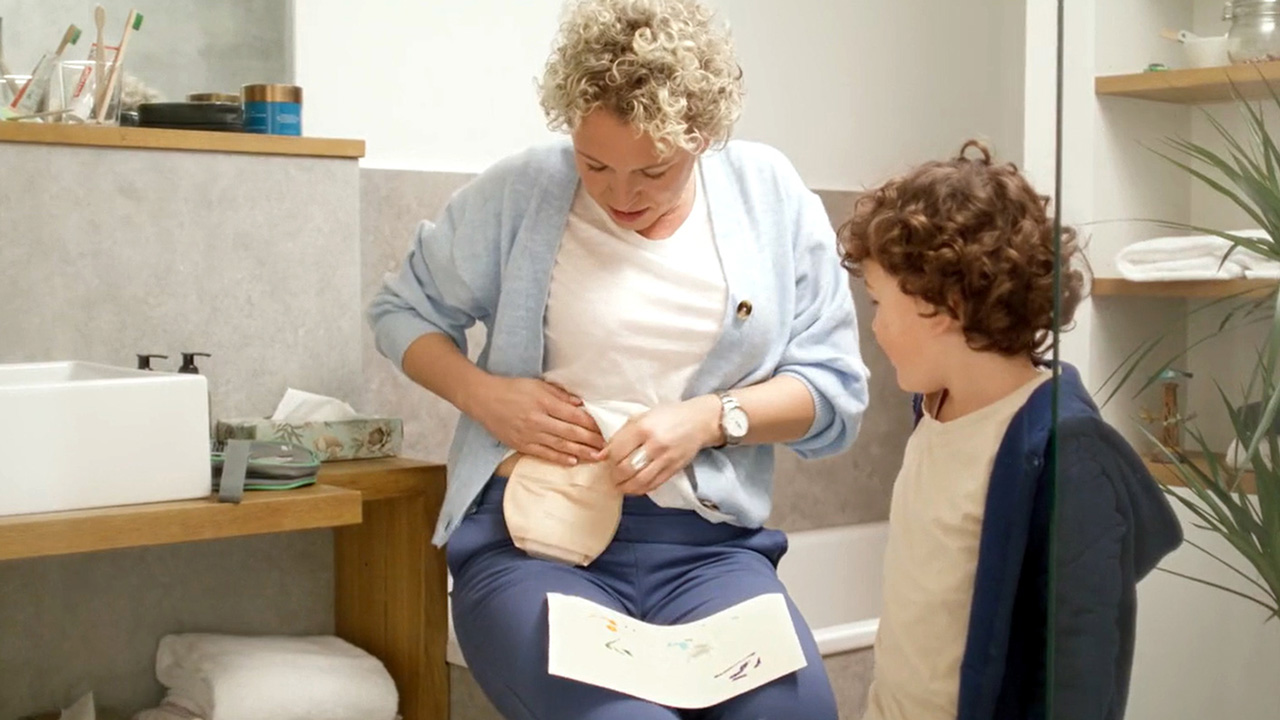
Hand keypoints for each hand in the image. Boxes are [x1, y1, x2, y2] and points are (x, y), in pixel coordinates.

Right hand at [466, 376, 604, 465]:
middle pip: (571, 432)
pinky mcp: (521, 444)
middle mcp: (538, 419)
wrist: (484, 399)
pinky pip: (544, 454)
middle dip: (591, 441)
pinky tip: (573, 461)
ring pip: (560, 445)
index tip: (605, 430)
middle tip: (608, 448)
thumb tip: (581, 405)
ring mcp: (529, 434)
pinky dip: (560, 458)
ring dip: (581, 452)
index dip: (592, 424)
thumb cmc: (512, 389)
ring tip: (597, 457)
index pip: (574, 416)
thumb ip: (560, 395)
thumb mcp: (537, 385)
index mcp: (544, 402)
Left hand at [598, 395, 721, 494]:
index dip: (607, 458)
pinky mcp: (674, 469)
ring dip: (624, 486)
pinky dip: (639, 489)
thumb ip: (622, 434)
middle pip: (625, 468)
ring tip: (619, 484)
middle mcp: (654, 444)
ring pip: (638, 481)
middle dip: (614, 475)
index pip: (616, 450)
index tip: (605, 460)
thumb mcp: (642, 416)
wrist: (699, 421)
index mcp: (643, 427)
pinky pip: (652, 485)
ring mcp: (665, 459)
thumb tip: (602, 455)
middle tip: (611, 474)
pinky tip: (633, 487)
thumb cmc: (668, 415)